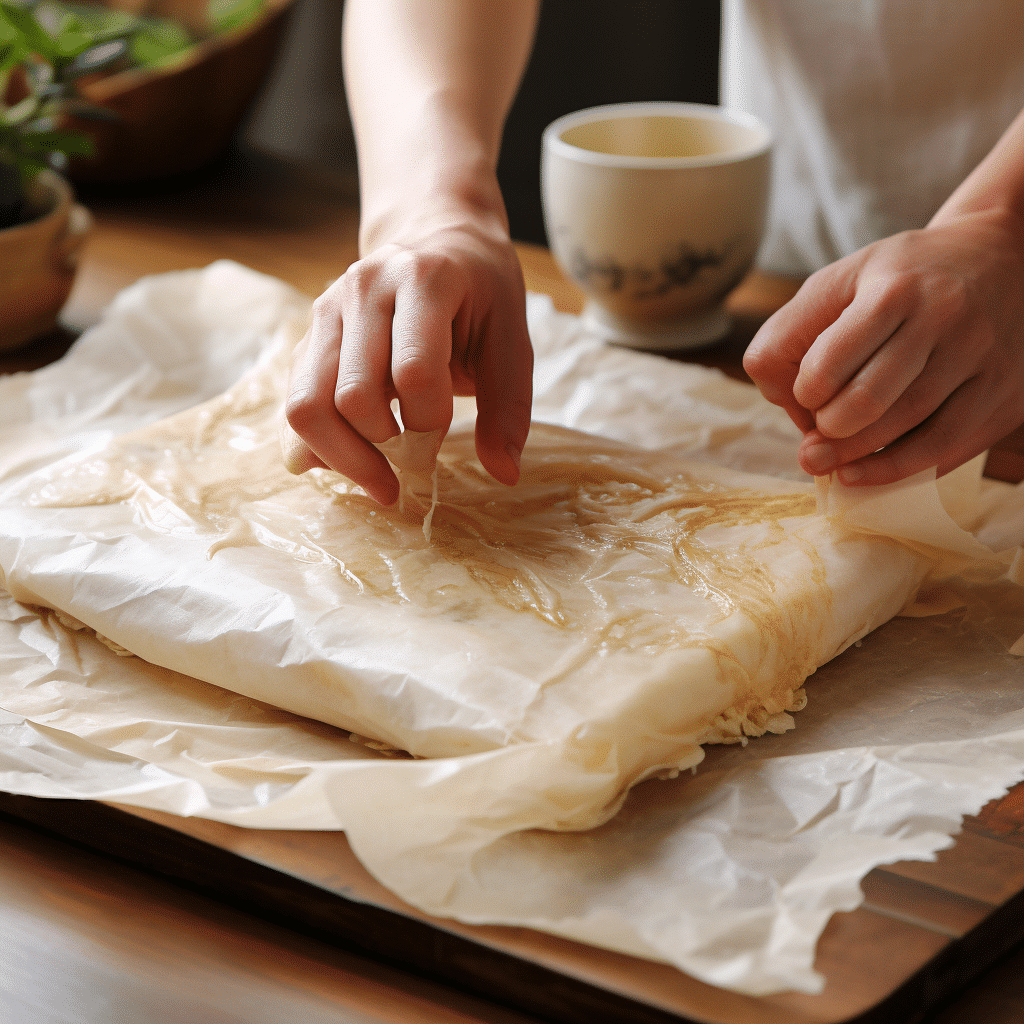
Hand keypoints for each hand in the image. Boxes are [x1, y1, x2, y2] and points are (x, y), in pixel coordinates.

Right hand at [283, 216, 532, 504]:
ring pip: (306, 406)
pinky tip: (352, 457)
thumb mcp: (513, 340)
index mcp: (424, 280)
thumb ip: (509, 408)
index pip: (413, 372)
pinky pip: (294, 404)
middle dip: (385, 446)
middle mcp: (363, 288)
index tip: (443, 432)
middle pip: (351, 397)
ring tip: (381, 473)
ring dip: (344, 457)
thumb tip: (504, 475)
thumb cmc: (481, 293)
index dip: (429, 420)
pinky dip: (317, 446)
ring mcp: (327, 310)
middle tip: (417, 456)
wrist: (437, 238)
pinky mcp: (308, 336)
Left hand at [743, 209, 1023, 484]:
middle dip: (830, 431)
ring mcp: (982, 359)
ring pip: (911, 429)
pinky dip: (901, 469)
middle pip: (870, 401)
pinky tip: (869, 473)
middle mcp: (945, 320)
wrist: (1005, 258)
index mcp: (894, 290)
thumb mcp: (840, 281)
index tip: (805, 396)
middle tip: (815, 440)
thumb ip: (791, 331)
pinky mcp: (1004, 393)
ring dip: (858, 458)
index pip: (830, 361)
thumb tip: (781, 398)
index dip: (805, 391)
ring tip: (829, 465)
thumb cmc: (903, 279)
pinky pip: (948, 448)